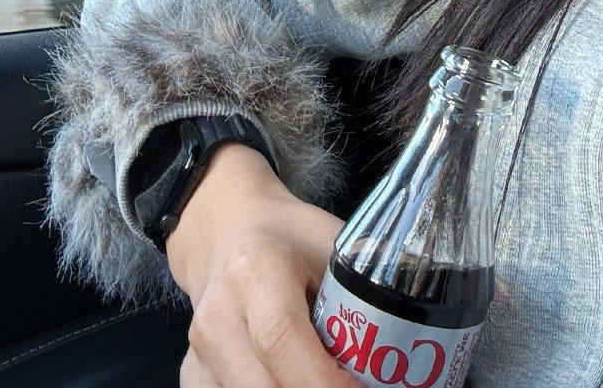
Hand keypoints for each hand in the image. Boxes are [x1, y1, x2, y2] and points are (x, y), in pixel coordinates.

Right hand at [168, 142, 355, 386]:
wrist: (226, 229)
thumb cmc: (290, 238)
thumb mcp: (334, 246)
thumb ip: (365, 292)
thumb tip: (409, 348)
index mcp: (256, 270)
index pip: (281, 339)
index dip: (325, 381)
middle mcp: (217, 314)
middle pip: (263, 387)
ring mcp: (198, 351)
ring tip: (328, 376)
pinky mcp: (192, 376)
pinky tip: (291, 378)